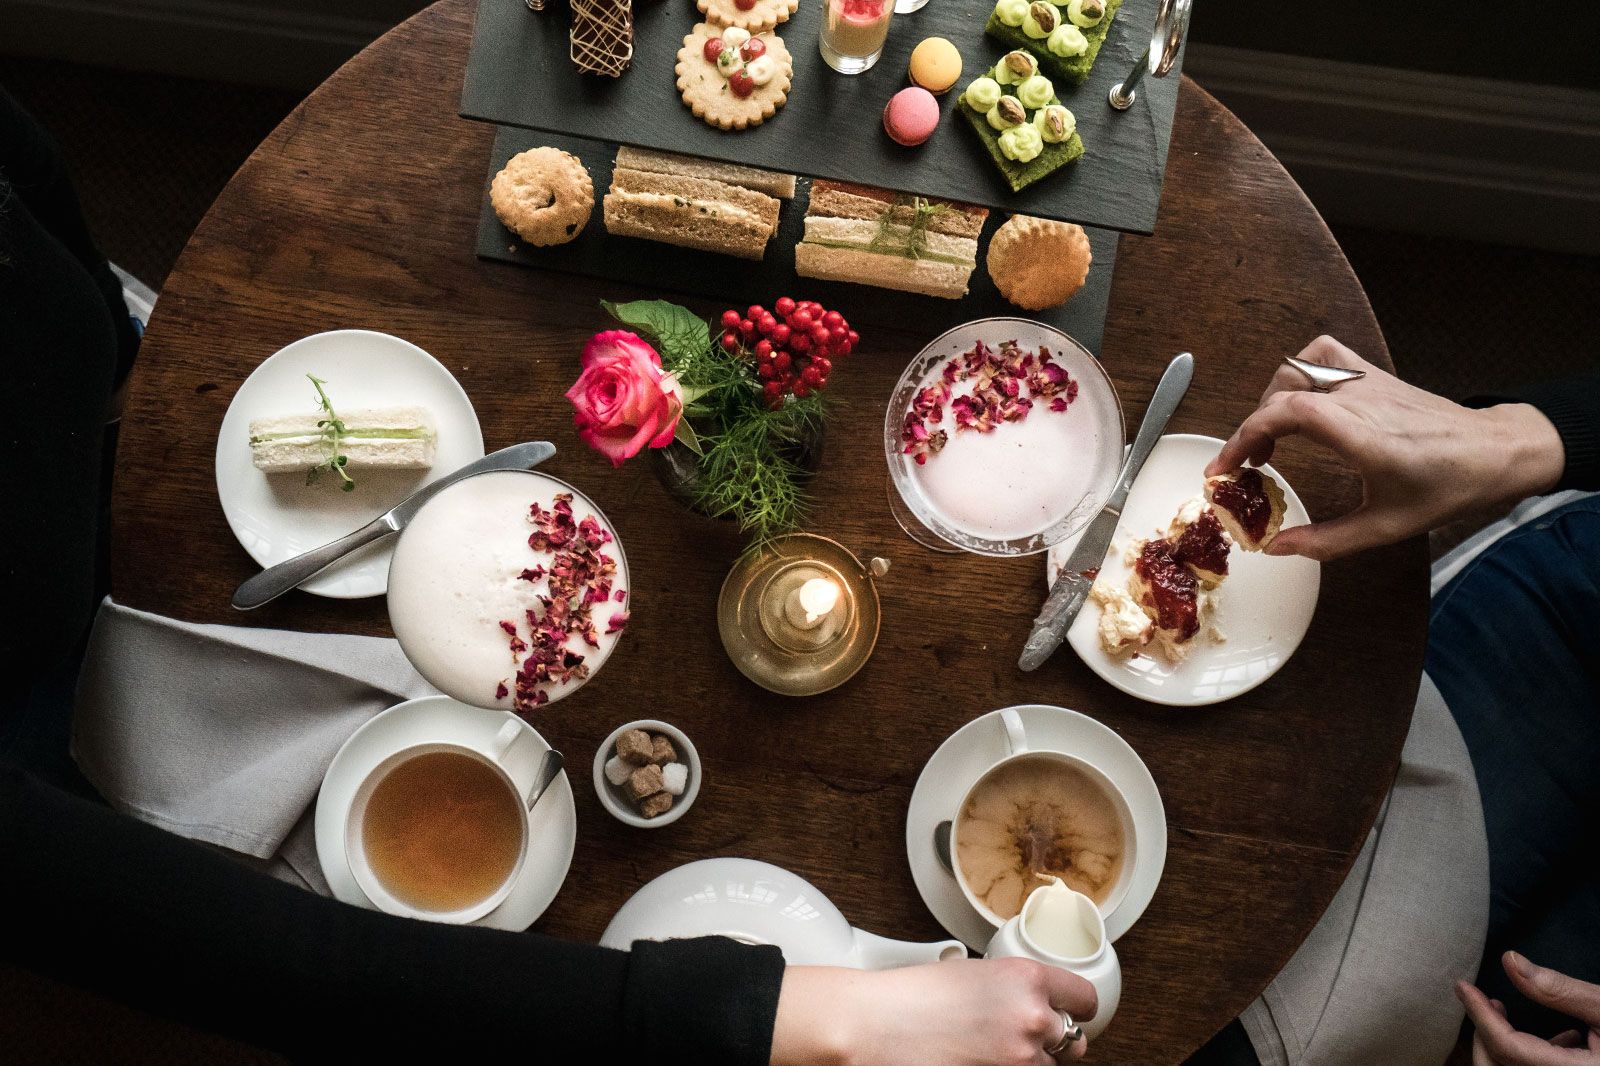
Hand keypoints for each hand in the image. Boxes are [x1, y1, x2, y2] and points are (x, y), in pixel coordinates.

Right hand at [771, 958, 1096, 1065]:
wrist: (875, 1026)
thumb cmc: (913, 996)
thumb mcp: (975, 973)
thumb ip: (1016, 988)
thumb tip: (1038, 1004)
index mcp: (1028, 978)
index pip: (1085, 999)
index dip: (1074, 1007)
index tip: (1069, 1011)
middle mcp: (1032, 1018)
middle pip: (1073, 1040)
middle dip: (1052, 1039)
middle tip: (1022, 1036)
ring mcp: (1020, 1058)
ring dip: (1029, 1061)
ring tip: (990, 1049)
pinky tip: (982, 1060)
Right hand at [1204, 336, 1564, 559]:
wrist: (1496, 452)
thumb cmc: (1447, 487)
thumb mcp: (1385, 526)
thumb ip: (1326, 541)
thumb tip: (1277, 547)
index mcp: (1360, 434)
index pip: (1285, 413)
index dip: (1244, 436)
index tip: (1225, 467)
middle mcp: (1359, 398)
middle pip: (1282, 392)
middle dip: (1251, 427)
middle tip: (1246, 464)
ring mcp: (1367, 380)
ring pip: (1298, 367)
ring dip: (1271, 397)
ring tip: (1271, 433)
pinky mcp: (1374, 374)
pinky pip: (1324, 353)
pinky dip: (1300, 369)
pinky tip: (1300, 397)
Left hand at [1457, 952, 1599, 1064]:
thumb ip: (1558, 989)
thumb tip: (1510, 961)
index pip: (1507, 1048)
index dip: (1480, 1015)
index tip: (1463, 987)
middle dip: (1482, 1033)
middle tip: (1479, 1000)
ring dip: (1501, 1044)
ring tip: (1503, 1012)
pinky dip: (1526, 1054)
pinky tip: (1556, 1037)